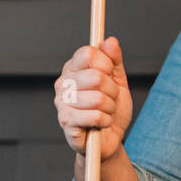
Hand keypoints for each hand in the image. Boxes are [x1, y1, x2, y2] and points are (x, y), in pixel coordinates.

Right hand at [54, 36, 132, 160]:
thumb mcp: (118, 81)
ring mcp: (62, 103)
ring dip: (110, 108)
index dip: (105, 63)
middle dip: (112, 90)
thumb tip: (110, 41)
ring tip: (105, 112)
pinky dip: (105, 120)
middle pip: (96, 76)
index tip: (110, 74)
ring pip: (98, 98)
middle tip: (110, 99)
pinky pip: (95, 115)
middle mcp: (63, 83)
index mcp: (73, 69)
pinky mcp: (66, 122)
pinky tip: (101, 123)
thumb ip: (114, 61)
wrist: (109, 138)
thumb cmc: (111, 109)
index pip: (87, 54)